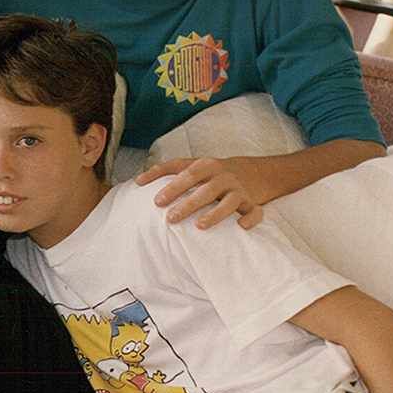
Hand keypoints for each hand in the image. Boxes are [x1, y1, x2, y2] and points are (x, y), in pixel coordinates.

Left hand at [134, 156, 265, 229]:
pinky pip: (255, 212)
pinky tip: (241, 227)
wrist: (253, 171)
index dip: (172, 186)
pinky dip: (250, 219)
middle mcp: (223, 176)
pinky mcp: (252, 202)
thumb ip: (165, 170)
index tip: (156, 201)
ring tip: (199, 226)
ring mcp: (239, 189)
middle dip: (188, 204)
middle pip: (206, 189)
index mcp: (206, 165)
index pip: (186, 173)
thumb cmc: (212, 172)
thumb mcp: (191, 165)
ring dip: (215, 213)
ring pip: (229, 201)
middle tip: (170, 218)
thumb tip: (137, 182)